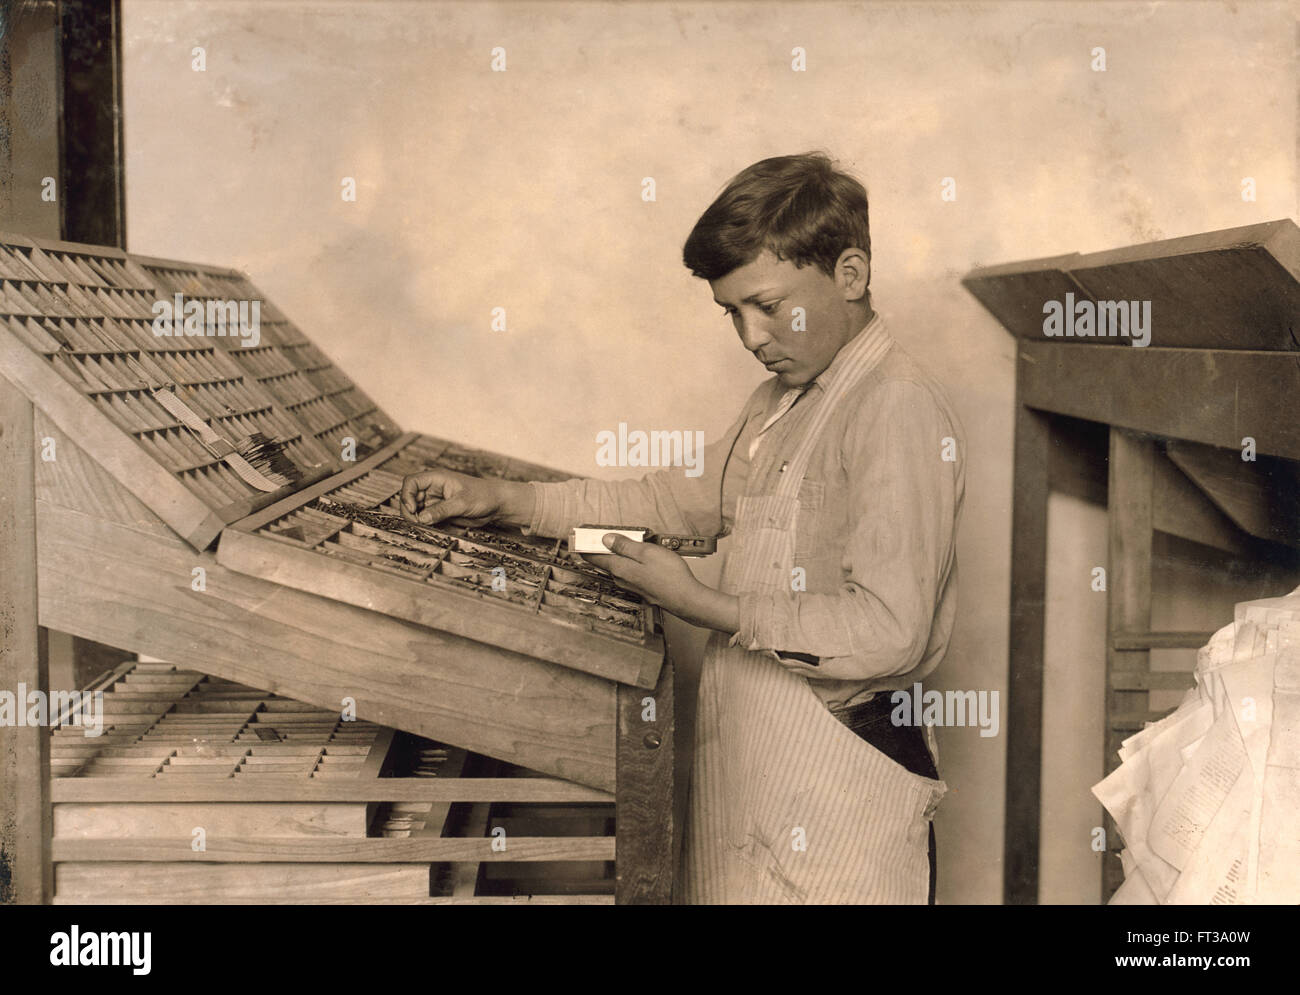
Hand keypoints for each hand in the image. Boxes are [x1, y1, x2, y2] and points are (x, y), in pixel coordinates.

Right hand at [399, 469, 529, 526]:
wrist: (496, 504)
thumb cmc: (483, 496)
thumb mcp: (462, 503)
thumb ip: (441, 510)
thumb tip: (421, 518)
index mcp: (436, 479)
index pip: (411, 482)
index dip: (407, 495)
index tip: (413, 509)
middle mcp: (433, 489)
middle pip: (410, 498)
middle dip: (410, 511)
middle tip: (417, 523)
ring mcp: (436, 501)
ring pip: (417, 510)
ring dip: (418, 519)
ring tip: (426, 527)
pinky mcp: (440, 512)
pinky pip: (427, 519)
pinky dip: (426, 524)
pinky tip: (434, 529)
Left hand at [581, 533, 738, 632]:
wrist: (686, 599)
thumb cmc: (669, 575)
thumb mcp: (646, 552)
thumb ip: (625, 545)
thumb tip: (606, 539)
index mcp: (619, 568)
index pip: (593, 557)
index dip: (584, 546)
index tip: (577, 538)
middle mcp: (622, 579)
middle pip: (605, 562)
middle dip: (600, 549)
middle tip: (598, 535)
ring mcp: (632, 586)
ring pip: (618, 567)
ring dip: (616, 555)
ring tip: (621, 542)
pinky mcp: (642, 589)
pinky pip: (629, 573)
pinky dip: (628, 563)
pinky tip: (637, 558)